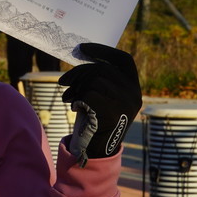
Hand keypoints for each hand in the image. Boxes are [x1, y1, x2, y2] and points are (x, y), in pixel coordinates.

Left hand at [60, 43, 141, 163]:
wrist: (97, 148)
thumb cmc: (95, 117)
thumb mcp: (103, 95)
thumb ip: (100, 78)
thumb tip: (82, 53)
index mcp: (134, 86)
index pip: (123, 60)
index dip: (103, 50)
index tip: (82, 48)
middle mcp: (134, 94)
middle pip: (102, 69)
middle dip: (77, 73)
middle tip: (62, 82)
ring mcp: (126, 104)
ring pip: (94, 81)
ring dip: (75, 88)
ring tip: (69, 98)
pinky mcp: (113, 113)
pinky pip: (89, 95)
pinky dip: (77, 100)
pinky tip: (75, 109)